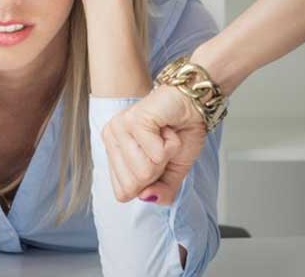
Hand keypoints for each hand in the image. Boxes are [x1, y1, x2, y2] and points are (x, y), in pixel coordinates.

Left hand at [102, 84, 206, 204]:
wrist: (194, 105)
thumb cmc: (181, 134)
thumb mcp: (173, 173)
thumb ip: (161, 191)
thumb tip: (145, 197)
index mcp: (113, 152)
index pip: (122, 193)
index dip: (147, 184)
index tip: (156, 161)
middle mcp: (110, 139)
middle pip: (132, 185)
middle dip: (157, 171)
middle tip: (162, 147)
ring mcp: (119, 128)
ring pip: (144, 172)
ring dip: (165, 156)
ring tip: (164, 136)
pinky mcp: (133, 121)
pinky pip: (156, 154)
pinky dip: (171, 145)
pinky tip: (167, 128)